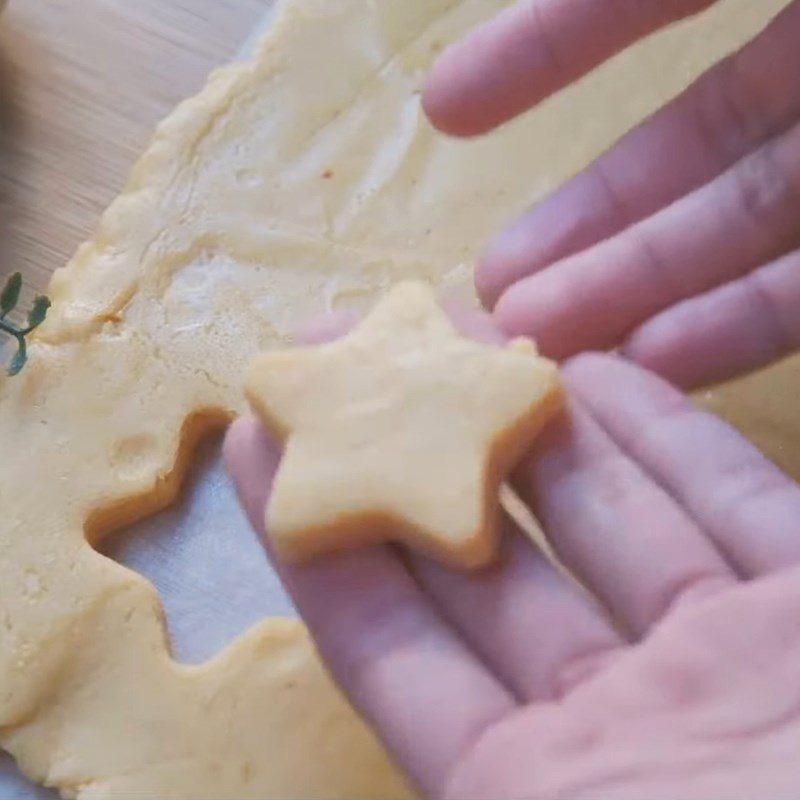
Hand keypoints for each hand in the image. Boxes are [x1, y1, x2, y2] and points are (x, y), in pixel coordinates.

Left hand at [225, 319, 799, 798]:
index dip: (321, 553)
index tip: (260, 455)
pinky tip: (602, 375)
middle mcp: (630, 729)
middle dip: (410, 459)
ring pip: (605, 520)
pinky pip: (737, 510)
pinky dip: (671, 443)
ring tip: (456, 341)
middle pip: (487, 565)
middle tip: (341, 365)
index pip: (396, 654)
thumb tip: (426, 767)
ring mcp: (732, 667)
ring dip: (528, 430)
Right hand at [424, 0, 799, 388]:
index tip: (446, 115)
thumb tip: (455, 76)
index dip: (539, 55)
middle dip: (584, 230)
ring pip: (743, 233)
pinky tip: (655, 358)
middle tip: (497, 299)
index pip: (635, 8)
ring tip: (542, 341)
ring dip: (639, 293)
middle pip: (687, 159)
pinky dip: (738, 324)